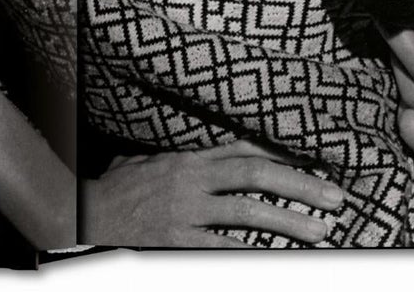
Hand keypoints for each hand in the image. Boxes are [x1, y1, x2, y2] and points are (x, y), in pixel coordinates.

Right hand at [80, 138, 348, 247]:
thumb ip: (182, 160)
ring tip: (320, 232)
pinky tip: (274, 260)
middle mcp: (190, 181)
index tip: (318, 170)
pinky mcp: (175, 242)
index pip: (244, 152)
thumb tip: (216, 154)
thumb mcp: (148, 165)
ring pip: (248, 213)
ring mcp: (184, 213)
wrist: (78, 218)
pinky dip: (250, 256)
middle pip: (256, 177)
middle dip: (300, 188)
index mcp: (187, 160)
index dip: (284, 160)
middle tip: (335, 200)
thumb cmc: (114, 194)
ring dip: (288, 222)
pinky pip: (221, 249)